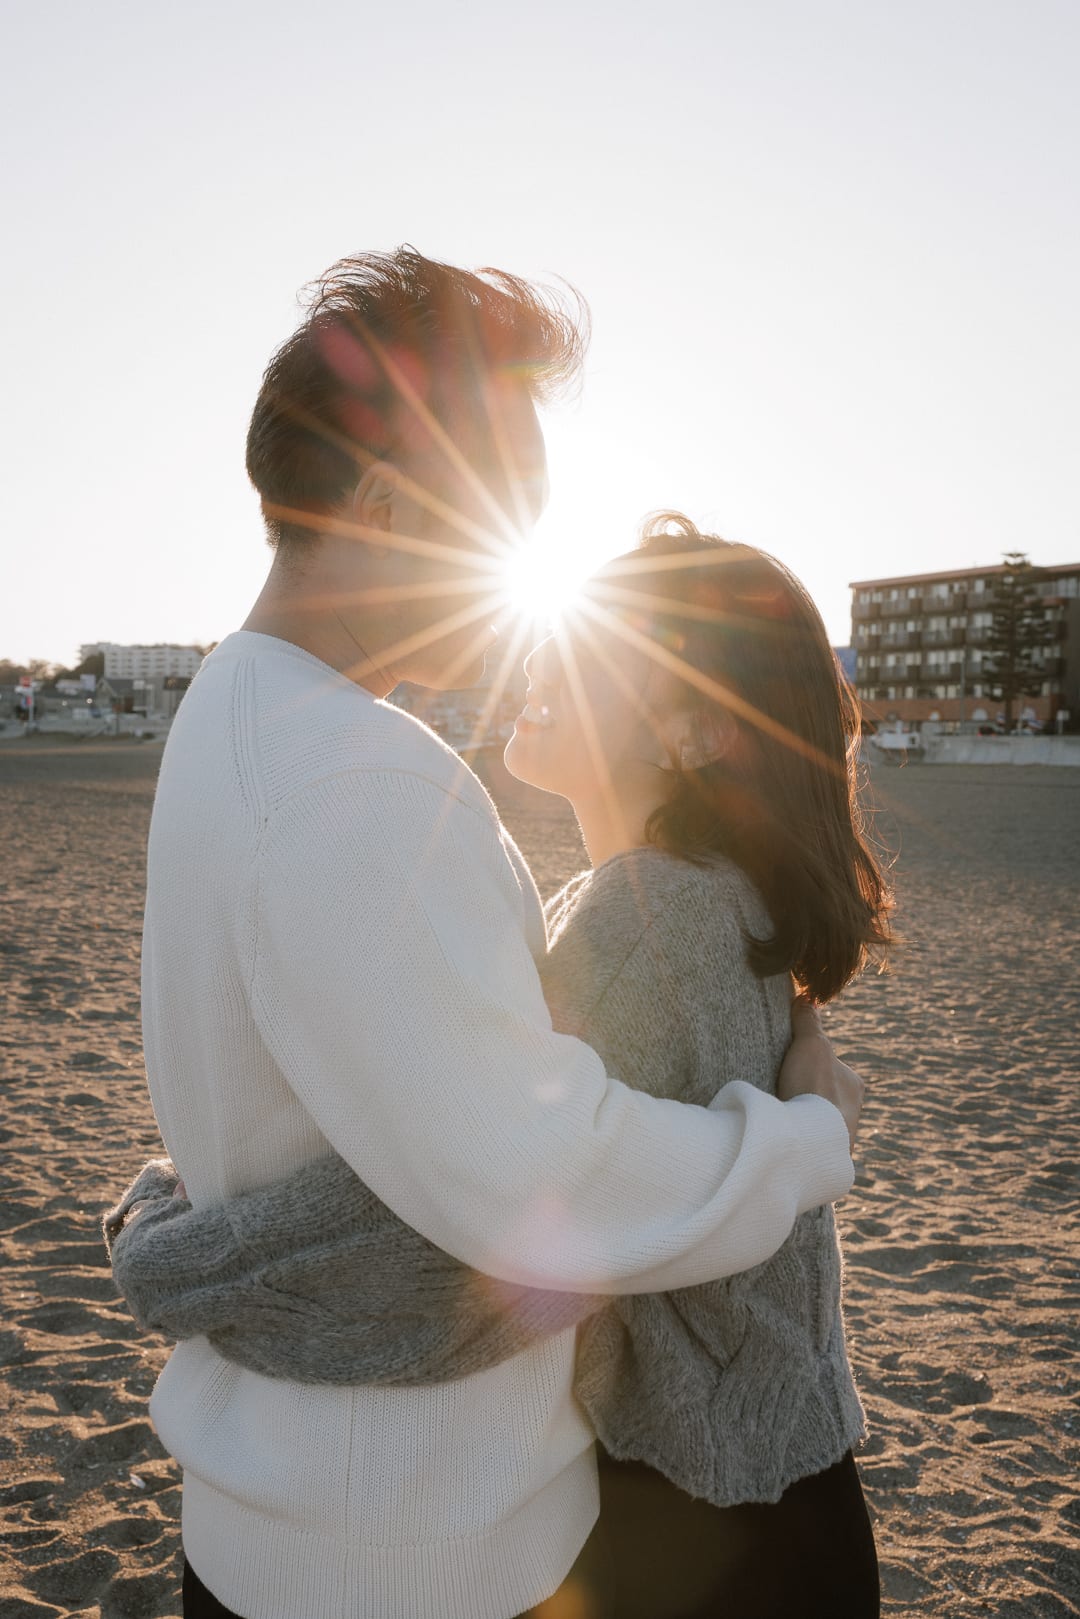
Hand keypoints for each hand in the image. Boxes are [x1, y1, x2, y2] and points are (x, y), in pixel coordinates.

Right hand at [777, 996, 864, 1152]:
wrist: (811, 1140)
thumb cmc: (814, 1088)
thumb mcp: (810, 1044)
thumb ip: (809, 1021)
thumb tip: (808, 996)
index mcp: (854, 1084)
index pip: (829, 1066)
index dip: (807, 1062)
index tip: (789, 1066)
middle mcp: (853, 1110)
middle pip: (822, 1093)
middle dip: (805, 1093)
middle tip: (781, 1091)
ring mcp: (840, 1135)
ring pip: (816, 1118)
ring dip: (800, 1116)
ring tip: (779, 1113)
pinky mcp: (824, 1155)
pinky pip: (808, 1139)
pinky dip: (797, 1135)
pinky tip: (783, 1132)